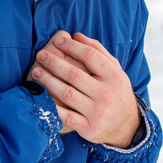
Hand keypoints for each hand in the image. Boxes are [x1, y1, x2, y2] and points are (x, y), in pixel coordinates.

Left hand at [29, 32, 139, 147]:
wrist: (127, 126)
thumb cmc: (116, 91)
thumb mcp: (115, 70)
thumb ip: (98, 51)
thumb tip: (76, 35)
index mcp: (114, 76)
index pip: (90, 56)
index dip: (72, 46)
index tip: (57, 41)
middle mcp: (106, 93)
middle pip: (74, 74)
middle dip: (54, 63)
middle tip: (41, 54)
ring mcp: (97, 112)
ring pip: (67, 94)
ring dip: (48, 81)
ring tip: (36, 72)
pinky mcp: (89, 128)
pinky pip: (66, 116)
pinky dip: (52, 106)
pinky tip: (41, 96)